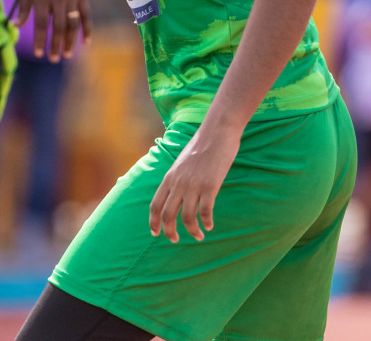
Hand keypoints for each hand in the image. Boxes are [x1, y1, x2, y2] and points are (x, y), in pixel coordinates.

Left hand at [15, 0, 88, 60]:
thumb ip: (24, 7)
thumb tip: (15, 26)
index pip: (40, 23)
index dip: (40, 40)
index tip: (39, 54)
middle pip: (58, 26)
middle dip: (56, 45)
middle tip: (53, 59)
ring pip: (73, 23)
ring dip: (70, 41)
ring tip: (66, 55)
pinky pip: (86, 14)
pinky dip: (87, 29)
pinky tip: (86, 43)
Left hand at [149, 125, 239, 242]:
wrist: (217, 131)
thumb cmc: (202, 145)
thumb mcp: (182, 162)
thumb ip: (177, 178)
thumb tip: (177, 192)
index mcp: (169, 177)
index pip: (155, 205)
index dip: (153, 222)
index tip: (155, 234)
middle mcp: (178, 183)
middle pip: (168, 215)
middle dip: (170, 232)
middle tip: (176, 240)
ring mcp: (193, 185)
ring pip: (187, 217)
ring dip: (192, 231)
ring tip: (199, 236)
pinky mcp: (210, 185)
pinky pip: (205, 212)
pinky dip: (207, 222)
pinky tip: (210, 225)